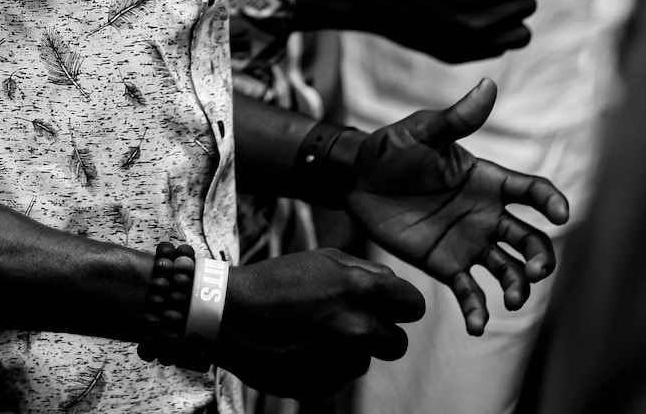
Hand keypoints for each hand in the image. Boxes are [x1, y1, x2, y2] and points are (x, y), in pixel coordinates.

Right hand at [216, 248, 424, 398]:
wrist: (229, 317)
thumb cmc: (276, 281)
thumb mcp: (322, 259)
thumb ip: (366, 272)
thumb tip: (392, 286)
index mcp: (362, 292)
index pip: (415, 306)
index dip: (403, 305)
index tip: (391, 306)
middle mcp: (359, 329)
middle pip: (397, 342)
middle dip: (381, 332)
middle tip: (352, 321)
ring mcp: (342, 361)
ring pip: (366, 360)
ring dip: (350, 349)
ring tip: (315, 332)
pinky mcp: (325, 386)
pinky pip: (340, 377)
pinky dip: (328, 365)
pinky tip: (302, 347)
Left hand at [345, 79, 569, 335]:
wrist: (355, 180)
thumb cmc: (390, 148)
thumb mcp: (422, 132)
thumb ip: (457, 118)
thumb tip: (488, 84)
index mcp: (488, 179)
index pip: (532, 191)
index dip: (552, 202)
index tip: (562, 215)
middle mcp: (487, 213)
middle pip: (530, 238)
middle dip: (541, 256)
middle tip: (535, 270)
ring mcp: (469, 241)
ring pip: (509, 269)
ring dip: (519, 287)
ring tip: (513, 300)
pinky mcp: (446, 264)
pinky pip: (470, 291)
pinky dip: (477, 311)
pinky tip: (476, 325)